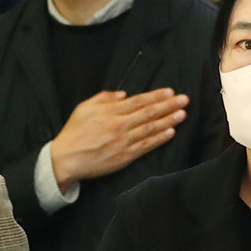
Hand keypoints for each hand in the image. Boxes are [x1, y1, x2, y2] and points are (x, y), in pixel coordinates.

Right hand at [49, 89, 187, 188]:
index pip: (139, 101)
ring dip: (168, 120)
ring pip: (151, 128)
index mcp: (110, 111)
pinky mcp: (125, 156)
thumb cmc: (74, 132)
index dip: (156, 96)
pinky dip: (159, 139)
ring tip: (182, 114)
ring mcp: (124, 141)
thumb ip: (103, 98)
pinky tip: (170, 133)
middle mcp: (120, 125)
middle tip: (184, 100)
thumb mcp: (84, 108)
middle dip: (168, 105)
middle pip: (149, 113)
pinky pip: (146, 146)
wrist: (66, 159)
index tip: (170, 92)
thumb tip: (123, 95)